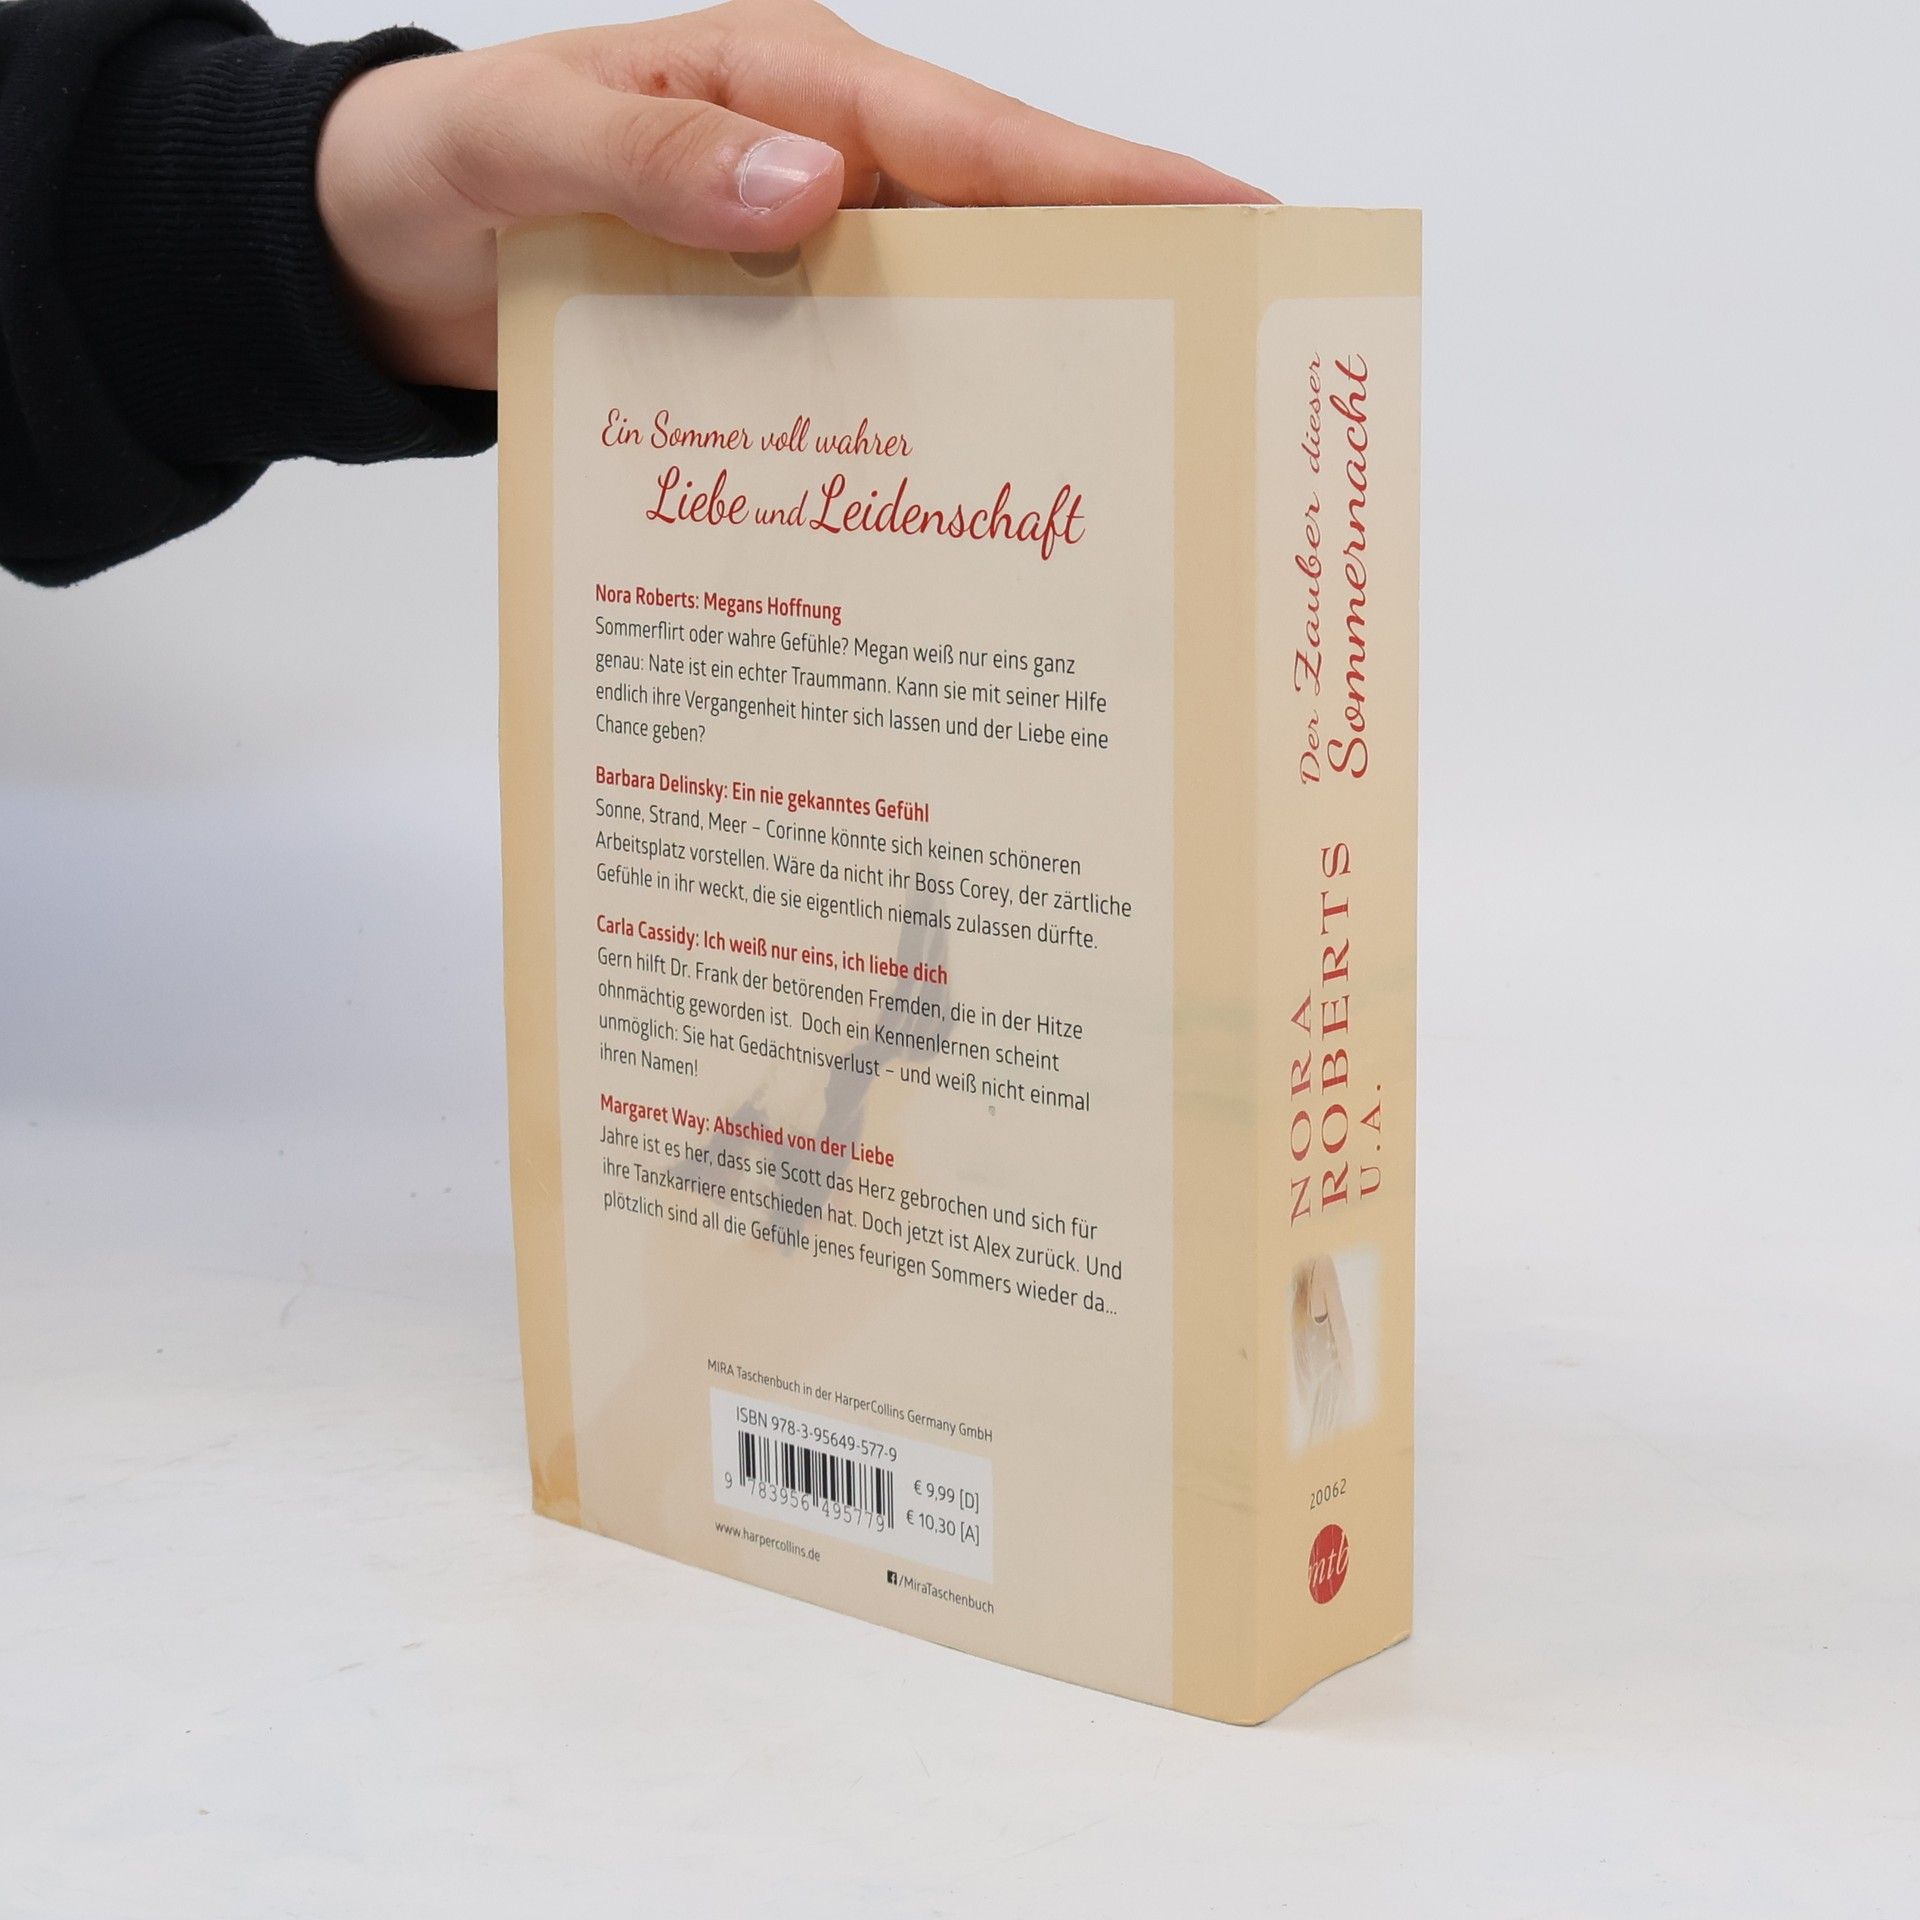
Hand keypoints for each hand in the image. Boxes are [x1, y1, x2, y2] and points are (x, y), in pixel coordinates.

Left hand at [314, 0, 1266, 389]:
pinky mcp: (768, 335)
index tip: (1238, 221)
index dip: (1112, 182)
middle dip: (1116, 290)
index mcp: (787, 83)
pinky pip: (867, 376)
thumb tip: (812, 188)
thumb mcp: (513, 137)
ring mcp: (800, 259)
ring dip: (1025, 377)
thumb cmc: (431, 169)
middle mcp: (817, 167)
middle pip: (999, 230)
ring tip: (1131, 460)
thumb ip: (649, 156)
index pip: (978, 137)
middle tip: (1223, 375)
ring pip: (946, 315)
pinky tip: (963, 494)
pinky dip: (919, 425)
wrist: (369, 256)